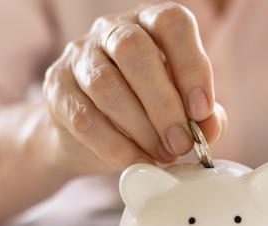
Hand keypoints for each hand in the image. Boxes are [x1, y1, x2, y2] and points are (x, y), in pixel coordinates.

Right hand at [42, 3, 225, 173]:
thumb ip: (201, 114)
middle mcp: (112, 30)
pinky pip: (83, 118)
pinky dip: (114, 146)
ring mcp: (79, 56)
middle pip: (135, 51)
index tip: (201, 110)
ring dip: (140, 127)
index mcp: (150, 24)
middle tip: (181, 142)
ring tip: (161, 154)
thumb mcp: (180, 108)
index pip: (171, 23)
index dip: (191, 66)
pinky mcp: (57, 89)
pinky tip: (134, 161)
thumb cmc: (143, 110)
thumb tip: (211, 128)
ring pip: (105, 84)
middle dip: (164, 104)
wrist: (86, 133)